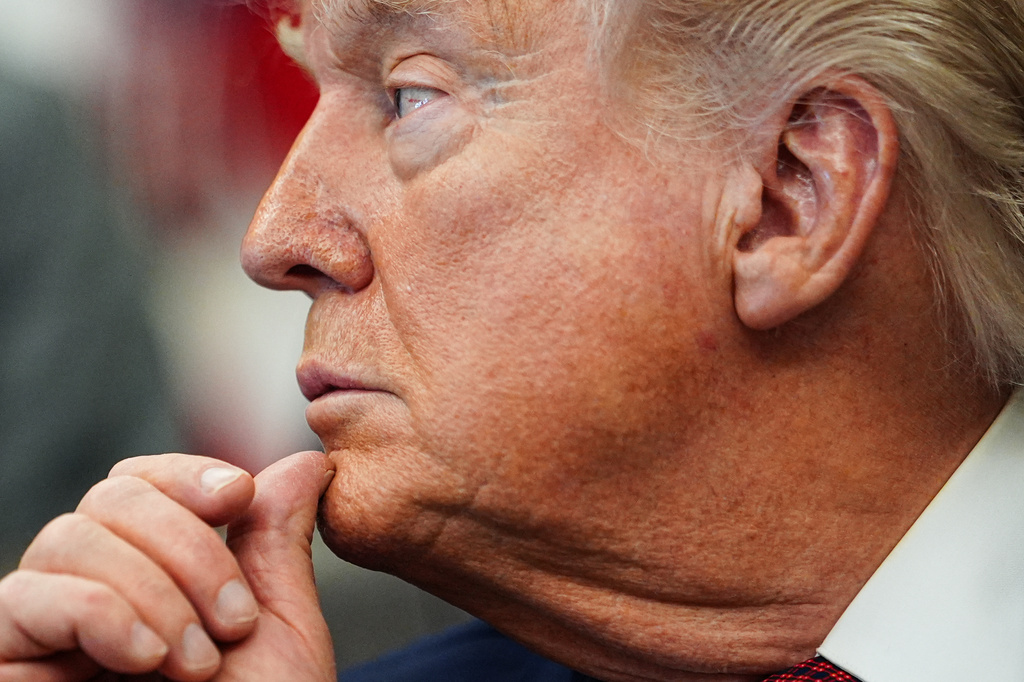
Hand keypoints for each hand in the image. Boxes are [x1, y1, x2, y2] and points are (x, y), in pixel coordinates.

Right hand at [0, 450, 336, 680]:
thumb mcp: (279, 632)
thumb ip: (277, 545)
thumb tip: (304, 464)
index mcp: (158, 576)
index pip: (144, 483)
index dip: (188, 475)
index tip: (239, 496)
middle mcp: (95, 593)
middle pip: (109, 499)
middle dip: (185, 545)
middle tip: (231, 622)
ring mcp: (47, 633)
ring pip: (68, 537)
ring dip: (150, 587)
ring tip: (196, 660)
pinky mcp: (8, 666)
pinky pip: (22, 599)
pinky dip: (96, 612)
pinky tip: (144, 658)